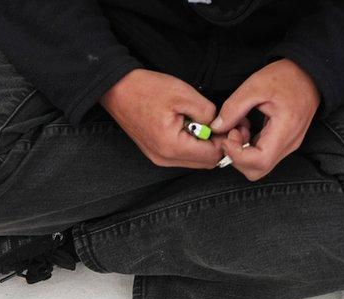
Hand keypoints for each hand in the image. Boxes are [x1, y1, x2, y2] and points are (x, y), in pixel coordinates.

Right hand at [100, 69, 221, 168]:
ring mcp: (159, 158)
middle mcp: (165, 158)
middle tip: (215, 123)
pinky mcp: (156, 154)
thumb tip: (218, 125)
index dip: (223, 139)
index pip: (213, 156)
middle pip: (206, 163)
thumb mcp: (184, 94)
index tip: (226, 124)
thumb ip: (208, 113)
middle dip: (215, 144)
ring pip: (195, 160)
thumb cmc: (145, 89)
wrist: (117, 89)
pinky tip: (187, 126)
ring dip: (203, 145)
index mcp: (172, 146)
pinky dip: (191, 144)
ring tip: (199, 122)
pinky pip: (182, 156)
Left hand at [211, 59, 319, 180]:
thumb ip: (233, 108)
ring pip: (258, 165)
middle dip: (237, 157)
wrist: (308, 75)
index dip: (237, 155)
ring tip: (240, 126)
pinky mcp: (283, 144)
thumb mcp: (255, 85)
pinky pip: (262, 155)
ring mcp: (288, 146)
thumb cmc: (287, 77)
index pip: (260, 161)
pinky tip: (246, 128)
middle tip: (231, 133)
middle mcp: (289, 143)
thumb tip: (217, 127)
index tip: (227, 138)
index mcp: (285, 129)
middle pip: (257, 170)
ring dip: (242, 151)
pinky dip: (248, 147)